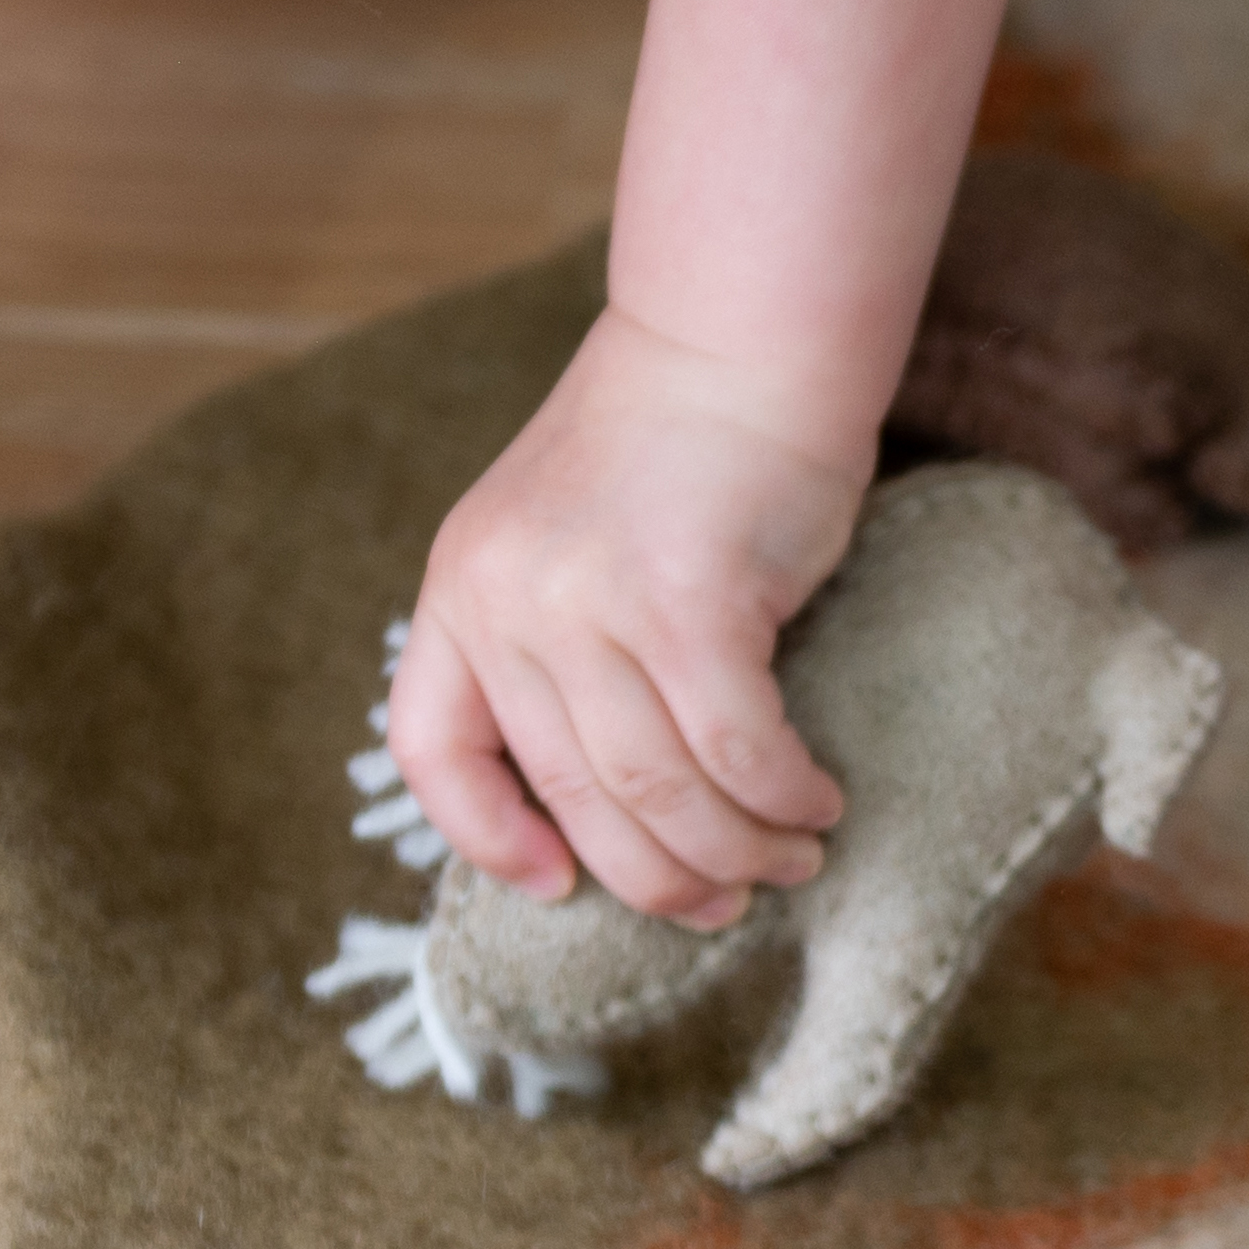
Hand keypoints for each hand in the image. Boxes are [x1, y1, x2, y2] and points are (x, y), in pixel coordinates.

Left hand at [389, 306, 863, 923]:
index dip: (485, 835)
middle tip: (722, 908)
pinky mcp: (688, 602)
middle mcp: (509, 600)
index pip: (432, 747)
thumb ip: (561, 639)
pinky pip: (737, 750)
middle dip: (657, 877)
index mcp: (465, 588)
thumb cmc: (678, 445)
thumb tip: (613, 786)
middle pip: (575, 793)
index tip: (555, 886)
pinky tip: (816, 801)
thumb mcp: (568, 537)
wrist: (740, 340)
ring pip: (658, 788)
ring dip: (734, 849)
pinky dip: (782, 796)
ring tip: (791, 859)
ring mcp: (592, 601)